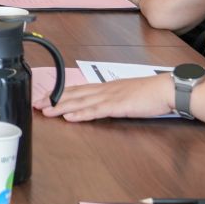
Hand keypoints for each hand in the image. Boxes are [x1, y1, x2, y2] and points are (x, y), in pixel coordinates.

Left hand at [40, 73, 173, 122]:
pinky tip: (69, 116)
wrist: (166, 90)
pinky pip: (95, 111)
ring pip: (80, 102)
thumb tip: (105, 105)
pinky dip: (80, 114)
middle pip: (74, 94)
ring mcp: (110, 97)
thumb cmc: (152, 94)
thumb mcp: (129, 95)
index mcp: (107, 87)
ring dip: (61, 107)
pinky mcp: (117, 106)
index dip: (61, 93)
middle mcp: (105, 90)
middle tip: (37, 104)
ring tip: (46, 111)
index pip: (79, 89)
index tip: (46, 97)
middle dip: (54, 99)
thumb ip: (115, 99)